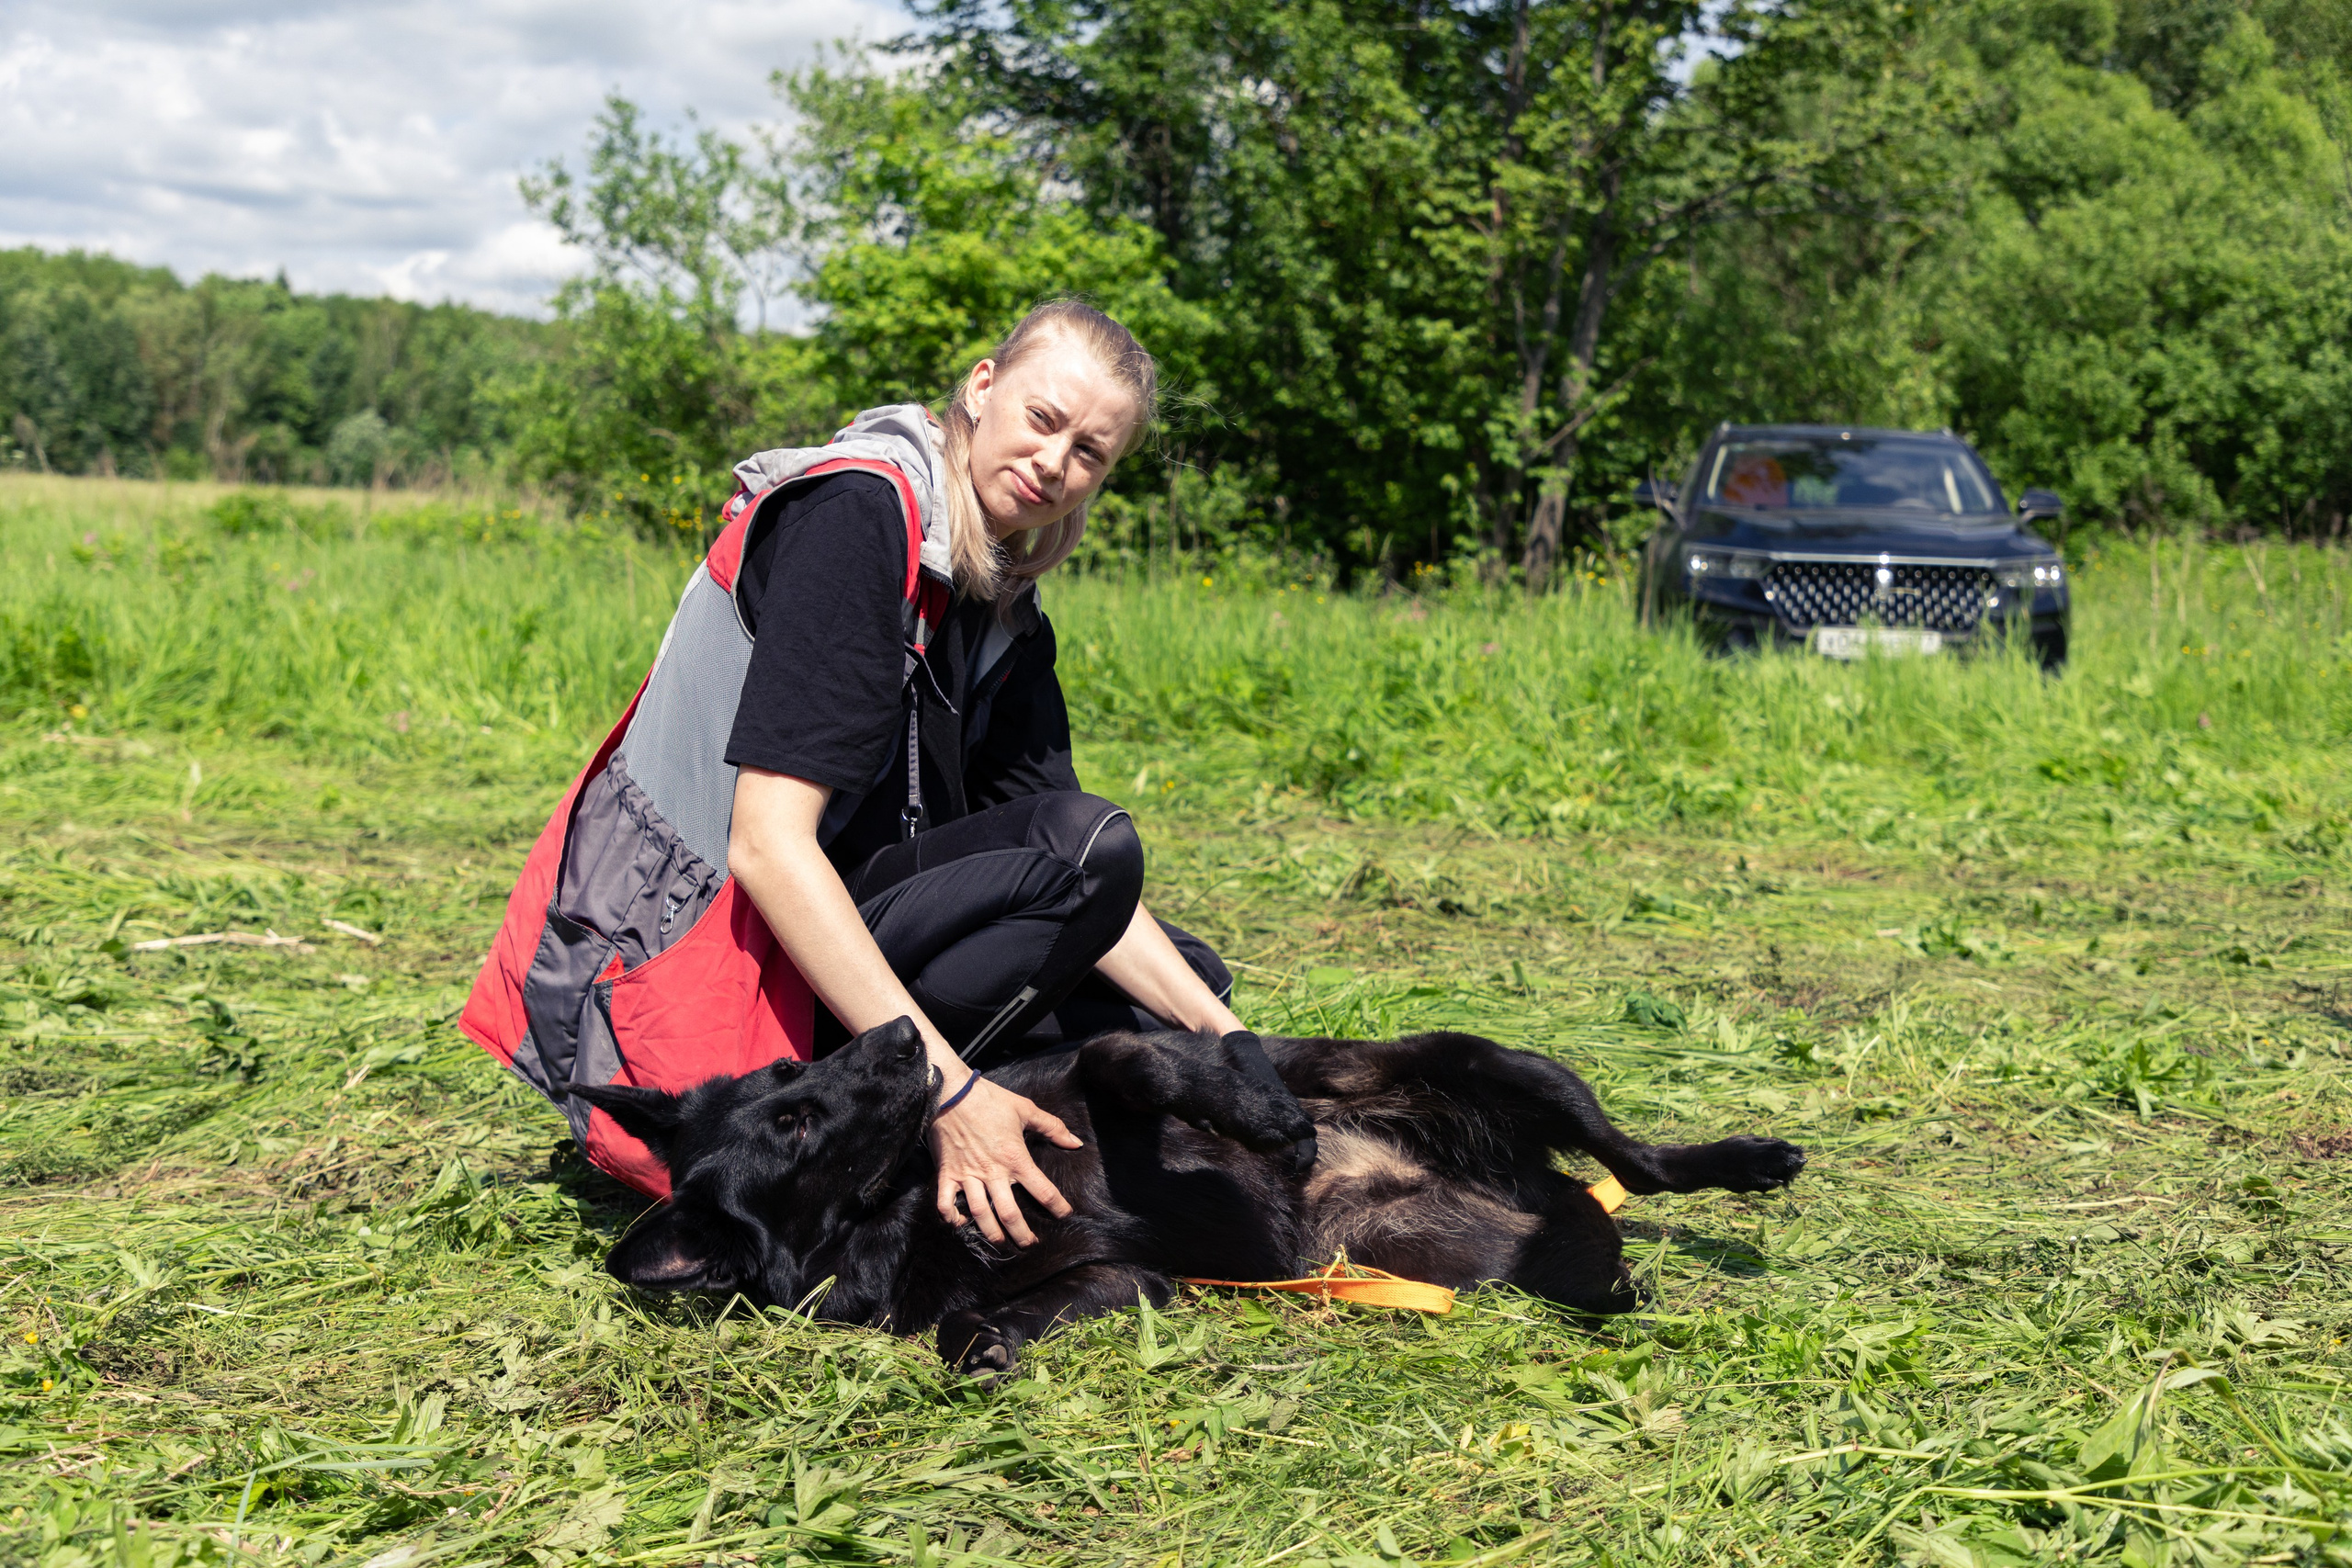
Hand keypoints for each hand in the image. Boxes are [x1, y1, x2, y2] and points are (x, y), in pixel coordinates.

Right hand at [929, 1075, 1081, 1246]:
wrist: (951, 1092)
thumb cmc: (990, 1100)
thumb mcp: (1025, 1110)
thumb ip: (1052, 1127)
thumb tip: (1076, 1143)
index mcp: (1015, 1157)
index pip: (1042, 1189)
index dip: (1057, 1205)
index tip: (1065, 1214)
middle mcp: (992, 1172)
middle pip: (1009, 1213)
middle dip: (1021, 1234)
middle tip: (1029, 1244)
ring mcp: (968, 1175)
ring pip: (980, 1213)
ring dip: (991, 1233)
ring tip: (1000, 1242)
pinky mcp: (947, 1173)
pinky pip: (945, 1203)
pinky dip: (951, 1217)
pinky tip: (960, 1223)